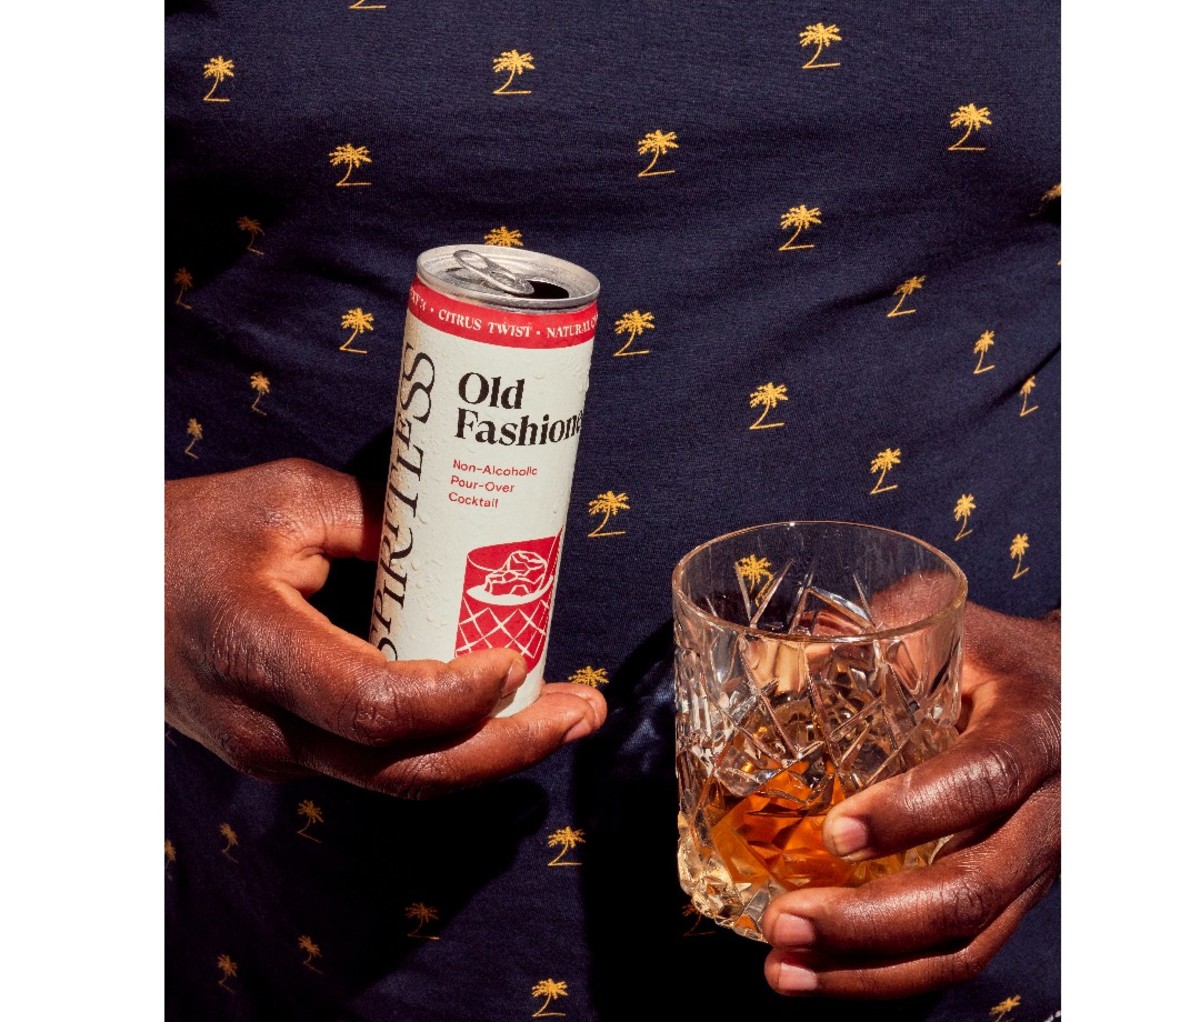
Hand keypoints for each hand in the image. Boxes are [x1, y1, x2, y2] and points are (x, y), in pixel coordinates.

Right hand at [165, 458, 605, 796]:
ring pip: (402, 777)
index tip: (515, 656)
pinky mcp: (294, 753)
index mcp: (256, 650)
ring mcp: (278, 753)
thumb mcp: (287, 499)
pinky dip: (452, 745)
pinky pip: (384, 763)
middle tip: (582, 711)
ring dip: (494, 753)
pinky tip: (504, 714)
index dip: (456, 695)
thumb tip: (468, 544)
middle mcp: (267, 725)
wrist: (118, 593)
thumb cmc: (196, 536)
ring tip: (568, 715)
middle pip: (407, 768)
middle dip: (510, 747)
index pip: (373, 704)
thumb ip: (380, 521)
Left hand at [761, 602, 1059, 997]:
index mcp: (1033, 731)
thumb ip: (878, 624)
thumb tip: (787, 644)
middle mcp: (1046, 812)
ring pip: (968, 940)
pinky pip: (961, 953)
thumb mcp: (953, 619)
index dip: (915, 812)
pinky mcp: (1012, 896)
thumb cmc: (1001, 654)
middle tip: (785, 920)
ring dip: (871, 968)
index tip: (836, 832)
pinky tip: (822, 974)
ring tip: (784, 968)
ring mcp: (1033, 866)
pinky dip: (889, 976)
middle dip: (873, 918)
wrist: (1077, 694)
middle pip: (974, 887)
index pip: (985, 780)